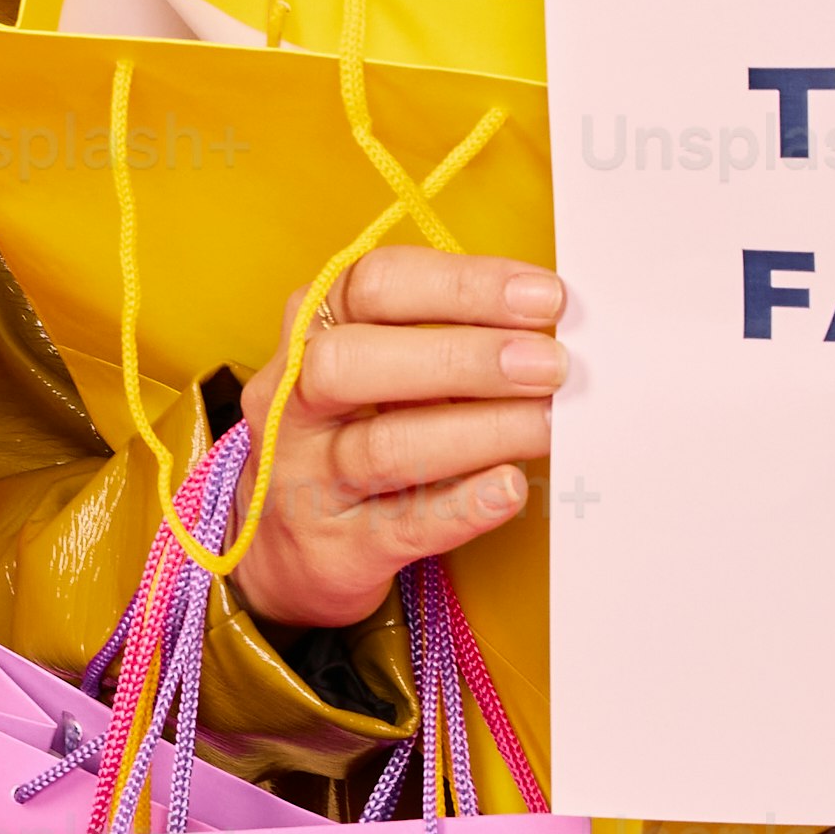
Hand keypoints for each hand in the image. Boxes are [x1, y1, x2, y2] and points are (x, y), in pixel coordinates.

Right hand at [234, 250, 568, 632]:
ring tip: (549, 424)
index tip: (543, 298)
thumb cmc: (351, 431)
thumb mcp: (372, 366)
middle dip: (465, 357)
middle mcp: (294, 400)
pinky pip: (401, 524)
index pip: (373, 285)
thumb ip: (439, 337)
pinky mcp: (336, 548)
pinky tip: (510, 487)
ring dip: (481, 430)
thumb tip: (544, 329)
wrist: (285, 544)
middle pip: (355, 361)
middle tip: (549, 364)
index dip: (463, 284)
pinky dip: (462, 505)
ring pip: (385, 447)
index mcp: (309, 332)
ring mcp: (306, 477)